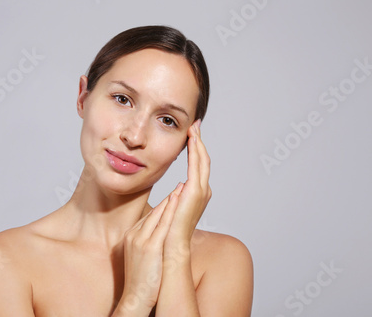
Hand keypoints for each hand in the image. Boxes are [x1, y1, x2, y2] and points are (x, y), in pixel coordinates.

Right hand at [116, 184, 183, 314]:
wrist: (135, 297)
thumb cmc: (140, 282)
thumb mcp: (141, 258)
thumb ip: (147, 246)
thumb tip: (158, 241)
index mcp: (131, 237)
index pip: (148, 217)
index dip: (162, 206)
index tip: (172, 196)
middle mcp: (134, 235)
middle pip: (153, 213)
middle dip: (168, 199)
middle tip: (180, 186)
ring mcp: (140, 240)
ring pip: (158, 215)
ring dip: (171, 200)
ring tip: (182, 188)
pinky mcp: (149, 247)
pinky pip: (162, 225)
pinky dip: (170, 211)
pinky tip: (178, 202)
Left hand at [165, 119, 211, 246]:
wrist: (170, 247)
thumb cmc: (168, 232)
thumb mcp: (172, 209)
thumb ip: (176, 198)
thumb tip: (177, 190)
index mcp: (196, 194)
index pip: (197, 166)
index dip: (195, 150)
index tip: (190, 134)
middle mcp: (202, 191)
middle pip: (202, 160)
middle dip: (199, 141)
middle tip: (195, 124)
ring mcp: (201, 191)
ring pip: (202, 160)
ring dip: (198, 142)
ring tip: (193, 127)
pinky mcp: (196, 192)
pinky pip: (197, 166)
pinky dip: (196, 152)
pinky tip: (191, 139)